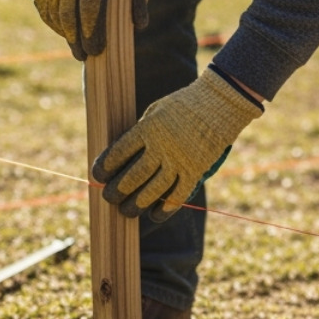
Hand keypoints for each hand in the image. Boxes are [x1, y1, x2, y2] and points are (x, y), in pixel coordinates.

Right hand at [27, 0, 148, 59]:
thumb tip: (140, 26)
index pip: (89, 6)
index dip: (91, 29)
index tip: (96, 47)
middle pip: (69, 15)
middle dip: (78, 40)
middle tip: (86, 56)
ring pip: (55, 15)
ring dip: (65, 35)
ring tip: (76, 48)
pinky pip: (45, 9)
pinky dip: (54, 24)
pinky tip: (65, 33)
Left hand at [92, 68, 263, 221]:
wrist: (220, 103)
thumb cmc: (184, 105)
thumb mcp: (156, 111)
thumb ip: (141, 131)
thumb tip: (122, 157)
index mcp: (149, 127)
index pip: (120, 152)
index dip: (105, 167)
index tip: (98, 176)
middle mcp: (163, 146)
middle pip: (134, 175)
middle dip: (118, 190)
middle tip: (109, 198)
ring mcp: (181, 160)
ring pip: (154, 189)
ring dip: (137, 204)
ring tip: (126, 212)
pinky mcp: (196, 170)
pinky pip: (178, 195)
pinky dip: (165, 208)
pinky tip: (154, 215)